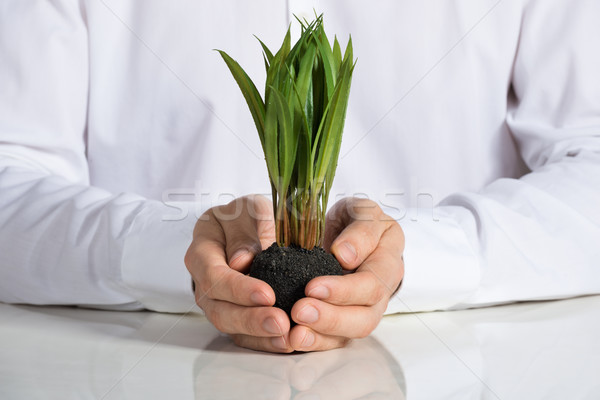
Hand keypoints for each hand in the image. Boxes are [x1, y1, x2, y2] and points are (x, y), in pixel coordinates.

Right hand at [185, 195, 294, 352]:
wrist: (247, 225)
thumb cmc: (247, 216)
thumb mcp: (249, 210)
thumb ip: (248, 230)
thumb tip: (242, 261)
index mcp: (202, 250)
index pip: (213, 275)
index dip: (238, 288)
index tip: (267, 294)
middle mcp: (203, 280)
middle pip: (218, 308)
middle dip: (249, 319)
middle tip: (280, 323)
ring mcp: (216, 301)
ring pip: (229, 325)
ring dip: (258, 335)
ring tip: (286, 337)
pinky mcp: (233, 314)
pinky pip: (244, 334)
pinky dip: (263, 340)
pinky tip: (285, 342)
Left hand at [288, 197, 403, 350]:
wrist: (350, 232)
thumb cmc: (355, 220)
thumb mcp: (360, 211)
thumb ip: (359, 230)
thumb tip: (346, 255)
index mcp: (389, 258)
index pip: (373, 281)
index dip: (344, 289)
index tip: (313, 286)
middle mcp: (382, 289)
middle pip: (366, 315)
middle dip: (332, 317)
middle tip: (300, 310)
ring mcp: (367, 308)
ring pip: (352, 332)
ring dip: (322, 333)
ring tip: (295, 332)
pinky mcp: (348, 320)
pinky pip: (336, 339)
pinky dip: (315, 341)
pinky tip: (294, 338)